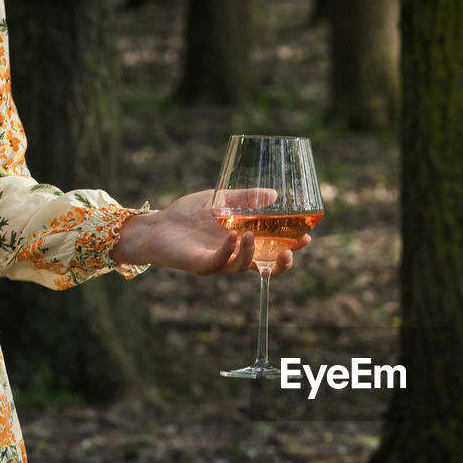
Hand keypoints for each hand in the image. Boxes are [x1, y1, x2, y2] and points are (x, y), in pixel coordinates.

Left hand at [110, 189, 311, 275]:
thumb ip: (246, 199)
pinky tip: (233, 237)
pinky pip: (219, 263)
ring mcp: (218, 263)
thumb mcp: (221, 201)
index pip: (272, 251)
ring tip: (251, 235)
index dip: (291, 248)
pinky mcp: (200, 265)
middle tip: (291, 250)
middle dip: (281, 263)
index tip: (306, 237)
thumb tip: (274, 194)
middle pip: (265, 268)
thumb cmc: (187, 215)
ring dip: (251, 254)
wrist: (156, 226)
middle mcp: (234, 257)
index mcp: (243, 244)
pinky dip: (228, 252)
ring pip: (243, 267)